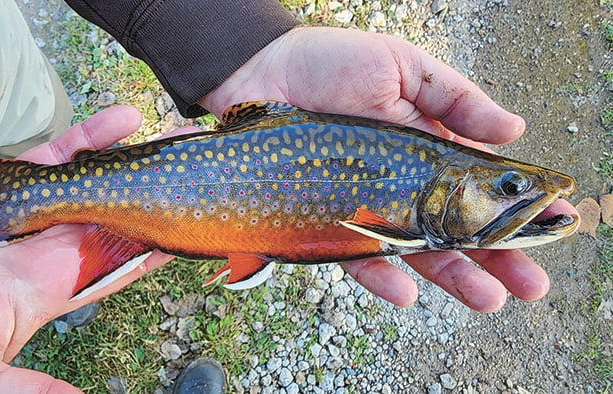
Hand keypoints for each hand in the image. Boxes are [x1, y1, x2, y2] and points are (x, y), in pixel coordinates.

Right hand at [0, 106, 173, 392]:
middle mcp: (43, 250)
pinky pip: (48, 154)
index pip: (117, 268)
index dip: (156, 247)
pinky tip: (122, 119)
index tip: (196, 228)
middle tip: (201, 171)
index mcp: (45, 290)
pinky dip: (85, 136)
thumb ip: (26, 391)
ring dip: (133, 159)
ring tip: (178, 138)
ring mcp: (22, 214)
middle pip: (116, 217)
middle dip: (157, 194)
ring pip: (91, 180)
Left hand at [200, 26, 578, 311]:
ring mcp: (366, 205)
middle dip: (497, 257)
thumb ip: (456, 98)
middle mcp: (402, 184)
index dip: (514, 211)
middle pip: (456, 229)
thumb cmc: (330, 63)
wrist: (261, 72)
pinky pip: (356, 253)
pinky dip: (380, 275)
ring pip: (415, 251)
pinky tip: (407, 292)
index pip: (480, 189)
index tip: (555, 229)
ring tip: (488, 298)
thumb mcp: (403, 68)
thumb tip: (515, 130)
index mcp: (427, 150)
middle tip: (530, 285)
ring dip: (452, 277)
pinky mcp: (326, 219)